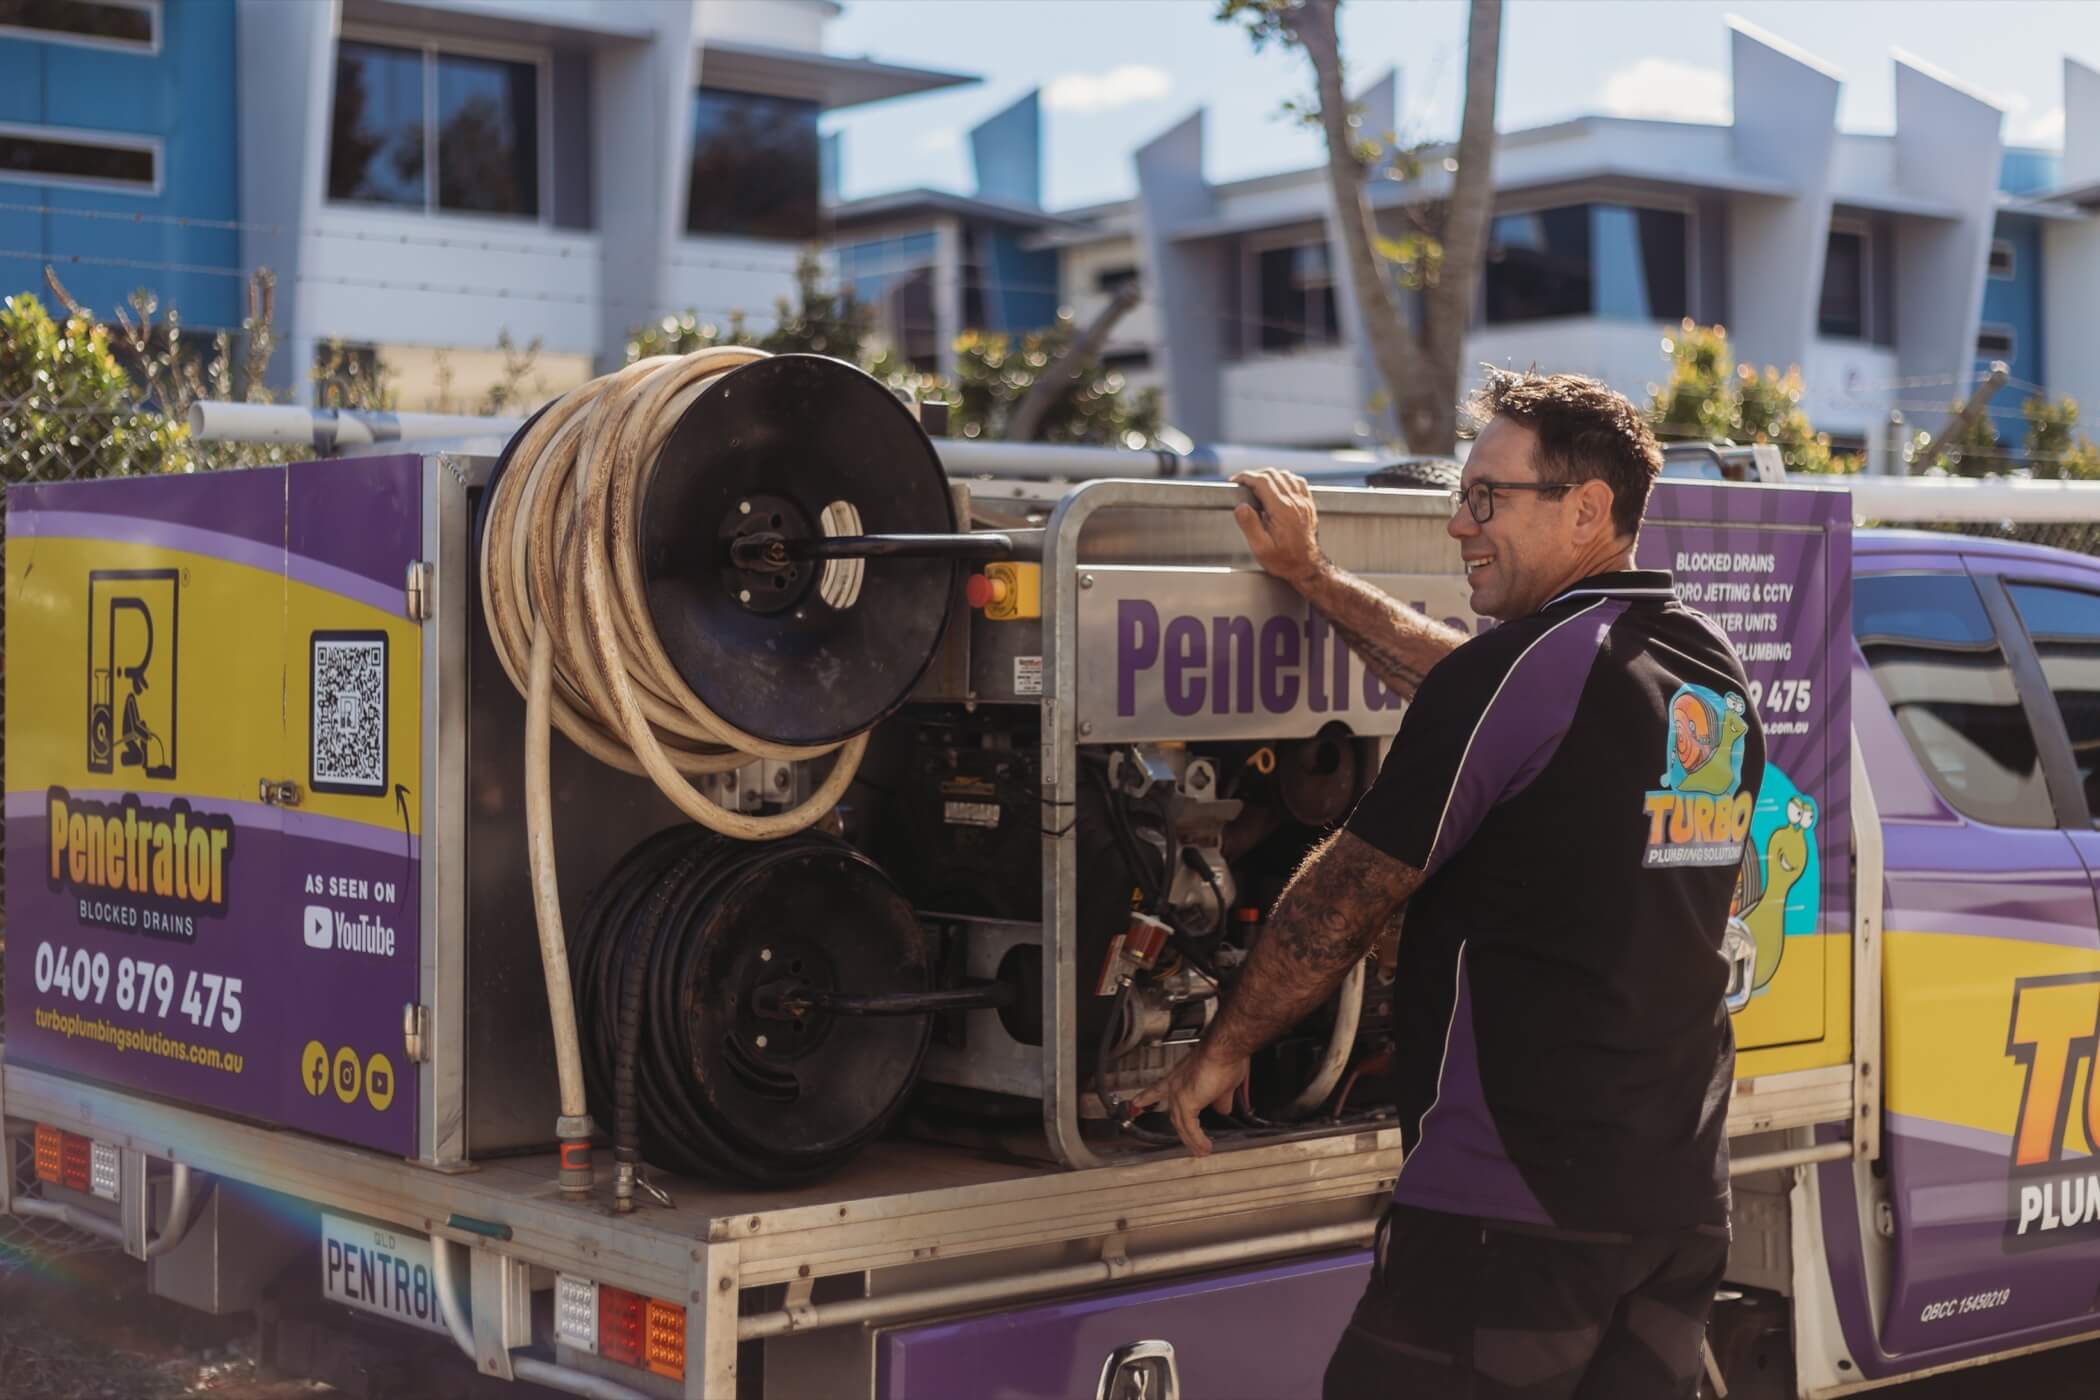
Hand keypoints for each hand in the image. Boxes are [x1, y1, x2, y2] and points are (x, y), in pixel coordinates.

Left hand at [1126, 1043, 1247, 1156]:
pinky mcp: (1186, 1103)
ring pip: (1181, 1124)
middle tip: (1188, 1144)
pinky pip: (1190, 1128)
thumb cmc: (1224, 1057)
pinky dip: (1198, 1139)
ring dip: (1192, 1140)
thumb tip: (1222, 1109)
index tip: (1136, 1102)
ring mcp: (1179, 1094)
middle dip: (1180, 1131)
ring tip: (1200, 1151)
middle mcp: (1175, 1084)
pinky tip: (1204, 1147)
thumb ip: (1219, 1098)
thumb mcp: (1222, 1082)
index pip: (1158, 1089)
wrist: (1224, 1050)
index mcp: (1180, 1076)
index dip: (1148, 1097)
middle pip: (1173, 1113)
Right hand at [1232, 470, 1326, 589]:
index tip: (1236, 481)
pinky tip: (1278, 487)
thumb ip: (1250, 525)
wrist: (1307, 566)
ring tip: (1257, 486)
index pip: (1262, 481)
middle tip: (1243, 485)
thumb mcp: (1261, 548)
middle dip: (1254, 476)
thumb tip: (1241, 507)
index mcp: (1282, 510)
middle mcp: (1295, 502)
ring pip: (1285, 475)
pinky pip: (1298, 482)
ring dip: (1269, 476)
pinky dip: (1285, 479)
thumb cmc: (1284, 560)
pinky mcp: (1308, 504)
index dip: (1246, 477)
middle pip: (1273, 475)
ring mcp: (1303, 502)